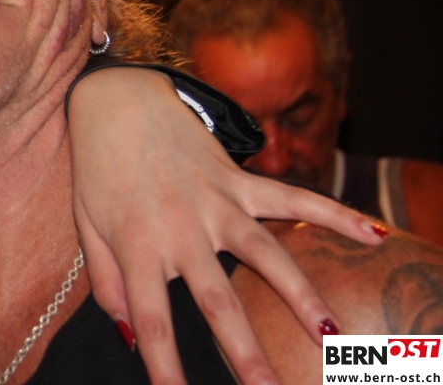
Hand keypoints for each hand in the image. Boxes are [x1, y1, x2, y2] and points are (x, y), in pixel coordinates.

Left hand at [67, 66, 384, 384]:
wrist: (116, 101)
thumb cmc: (98, 170)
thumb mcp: (87, 226)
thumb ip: (105, 282)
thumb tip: (127, 335)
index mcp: (138, 245)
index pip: (151, 319)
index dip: (163, 364)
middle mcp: (182, 228)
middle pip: (218, 300)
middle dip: (244, 351)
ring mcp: (216, 202)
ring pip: (267, 254)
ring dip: (300, 295)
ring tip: (329, 336)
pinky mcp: (239, 179)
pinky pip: (293, 198)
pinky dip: (334, 214)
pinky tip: (373, 234)